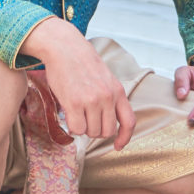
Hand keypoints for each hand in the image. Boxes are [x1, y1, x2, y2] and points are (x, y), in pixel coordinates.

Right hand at [22, 18, 133, 148]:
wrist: (64, 48)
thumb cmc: (82, 63)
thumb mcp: (105, 78)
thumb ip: (110, 98)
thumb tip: (105, 122)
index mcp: (118, 91)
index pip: (129, 122)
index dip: (125, 137)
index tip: (118, 146)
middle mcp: (107, 97)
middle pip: (106, 131)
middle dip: (96, 130)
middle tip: (86, 119)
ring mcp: (91, 101)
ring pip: (91, 132)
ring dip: (83, 127)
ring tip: (76, 112)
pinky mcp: (74, 103)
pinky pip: (77, 129)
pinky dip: (72, 126)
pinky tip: (69, 114)